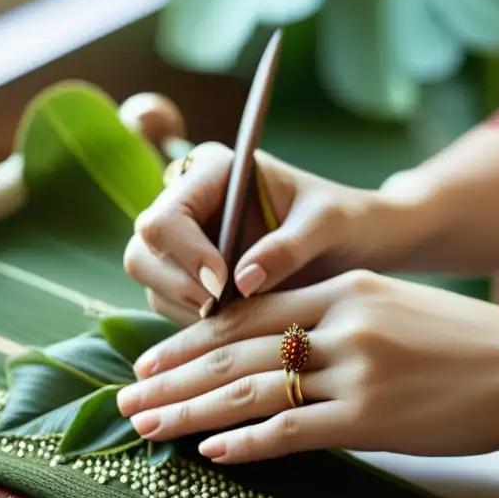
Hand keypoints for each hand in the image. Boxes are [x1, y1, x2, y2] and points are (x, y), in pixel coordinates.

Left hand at [116, 270, 498, 463]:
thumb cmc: (466, 341)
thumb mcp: (395, 306)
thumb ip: (336, 316)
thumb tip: (279, 345)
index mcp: (345, 288)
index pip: (248, 313)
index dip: (191, 337)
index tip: (151, 356)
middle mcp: (342, 323)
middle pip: (235, 350)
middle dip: (173, 374)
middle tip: (127, 394)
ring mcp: (356, 370)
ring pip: (252, 390)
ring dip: (191, 409)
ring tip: (147, 425)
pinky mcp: (373, 418)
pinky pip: (293, 432)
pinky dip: (247, 444)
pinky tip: (213, 454)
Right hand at [123, 142, 397, 325]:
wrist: (356, 243)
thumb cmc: (345, 220)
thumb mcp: (327, 225)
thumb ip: (288, 247)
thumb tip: (242, 282)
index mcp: (213, 171)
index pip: (166, 217)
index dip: (187, 255)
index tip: (224, 287)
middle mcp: (187, 201)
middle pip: (142, 251)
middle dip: (180, 288)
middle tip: (226, 312)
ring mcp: (183, 241)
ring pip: (152, 284)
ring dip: (189, 311)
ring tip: (245, 319)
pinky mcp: (188, 276)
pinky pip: (172, 306)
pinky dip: (199, 325)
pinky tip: (242, 326)